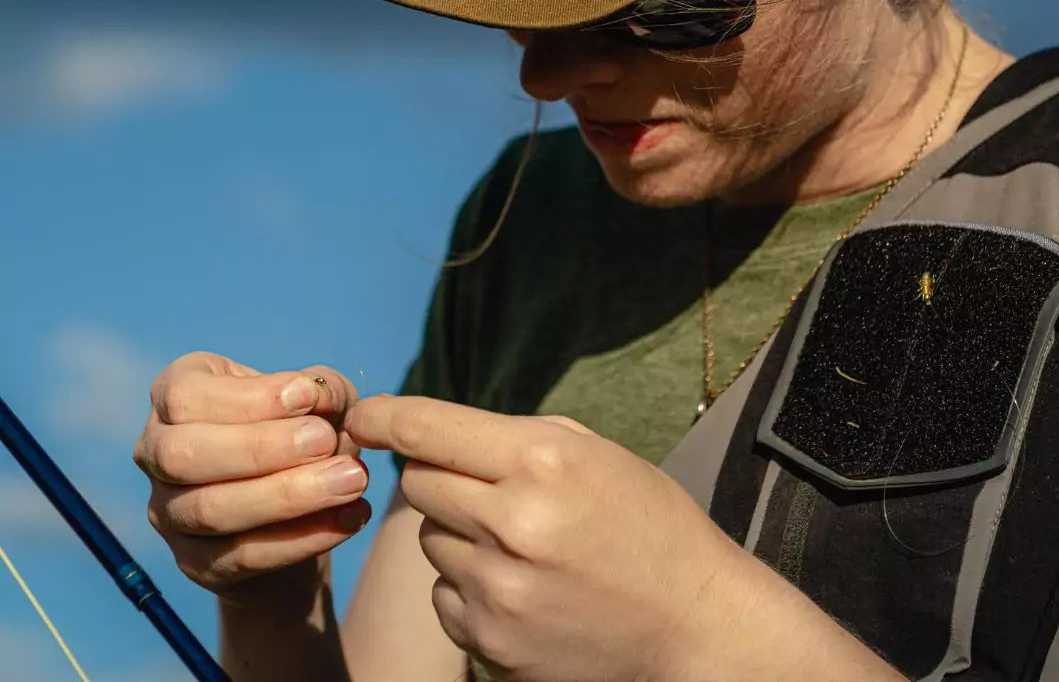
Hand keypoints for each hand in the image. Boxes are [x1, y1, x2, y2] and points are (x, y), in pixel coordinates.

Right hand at [134, 352, 369, 608]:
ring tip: (352, 479)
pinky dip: (305, 537)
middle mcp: (157, 452)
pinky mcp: (195, 563)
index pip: (187, 397)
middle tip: (326, 441)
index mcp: (176, 394)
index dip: (247, 399)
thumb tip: (315, 396)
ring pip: (211, 510)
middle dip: (260, 448)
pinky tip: (352, 515)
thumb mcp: (319, 397)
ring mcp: (168, 512)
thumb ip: (321, 388)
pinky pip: (243, 556)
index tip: (308, 397)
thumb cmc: (304, 427)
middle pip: (184, 455)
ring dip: (288, 496)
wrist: (303, 504)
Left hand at [346, 396, 735, 681]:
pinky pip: (444, 596)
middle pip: (419, 484)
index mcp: (542, 461)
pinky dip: (468, 585)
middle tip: (489, 487)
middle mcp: (512, 524)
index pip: (430, 428)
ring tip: (519, 545)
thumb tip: (437, 436)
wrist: (694, 625)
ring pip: (429, 540)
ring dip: (459, 533)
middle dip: (443, 476)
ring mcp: (499, 592)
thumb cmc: (649, 524)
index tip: (361, 416)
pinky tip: (519, 587)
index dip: (386, 416)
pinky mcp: (493, 645)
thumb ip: (516, 438)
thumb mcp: (596, 453)